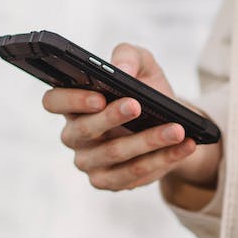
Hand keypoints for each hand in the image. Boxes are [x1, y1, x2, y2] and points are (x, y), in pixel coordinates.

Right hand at [41, 43, 219, 191]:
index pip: (53, 101)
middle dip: (112, 117)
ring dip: (148, 141)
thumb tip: (121, 69)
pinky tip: (183, 146)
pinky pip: (134, 174)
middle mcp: (74, 135)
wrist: (171, 122)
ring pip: (115, 154)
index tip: (99, 96)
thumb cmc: (146, 90)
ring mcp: (88, 162)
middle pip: (85, 130)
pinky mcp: (108, 181)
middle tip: (137, 105)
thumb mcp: (142, 65)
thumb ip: (129, 56)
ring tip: (176, 129)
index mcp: (72, 104)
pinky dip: (162, 159)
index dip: (72, 100)